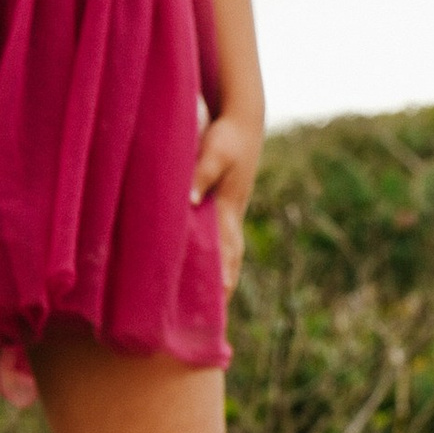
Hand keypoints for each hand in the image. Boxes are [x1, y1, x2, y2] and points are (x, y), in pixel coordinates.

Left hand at [191, 112, 260, 294]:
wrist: (242, 120)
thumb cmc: (227, 136)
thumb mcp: (214, 152)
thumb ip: (201, 174)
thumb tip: (191, 199)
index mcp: (228, 206)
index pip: (225, 247)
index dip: (223, 272)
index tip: (222, 295)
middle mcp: (231, 213)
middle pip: (230, 255)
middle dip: (225, 283)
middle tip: (219, 312)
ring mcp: (230, 209)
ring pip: (227, 248)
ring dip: (223, 272)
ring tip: (216, 300)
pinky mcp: (224, 203)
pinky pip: (220, 235)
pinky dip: (217, 254)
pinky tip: (206, 264)